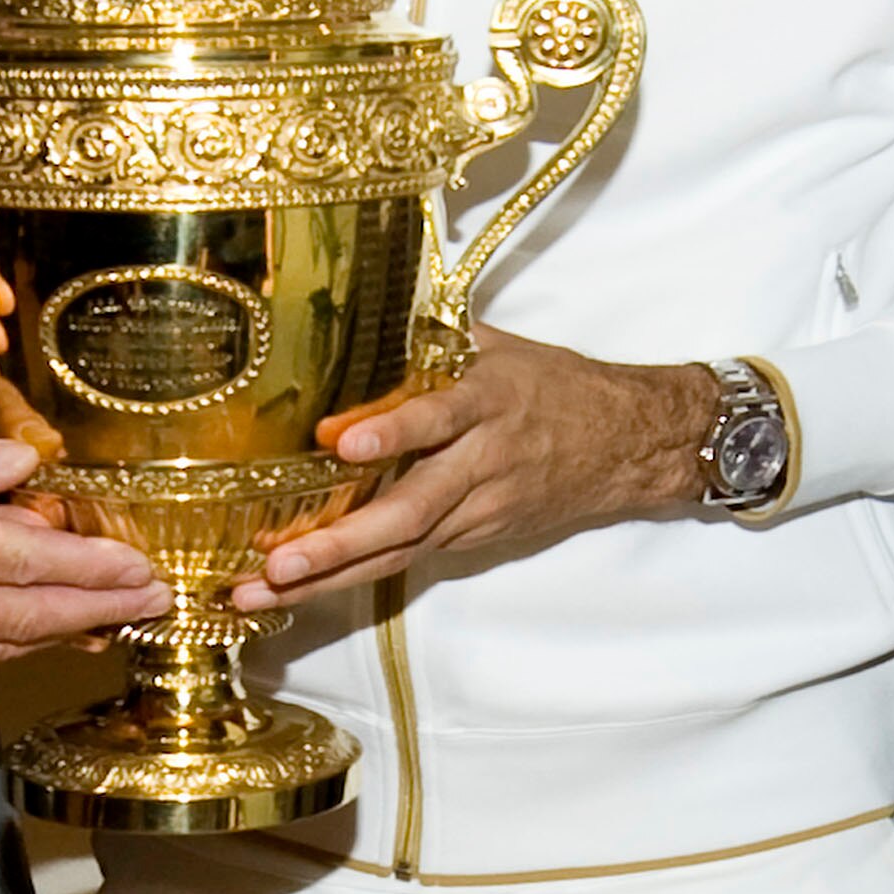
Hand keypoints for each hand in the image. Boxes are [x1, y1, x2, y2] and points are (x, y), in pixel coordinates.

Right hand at [0, 420, 170, 662]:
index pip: (16, 562)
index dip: (87, 569)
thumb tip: (21, 468)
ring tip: (116, 617)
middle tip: (153, 601)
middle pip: (19, 618)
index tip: (138, 564)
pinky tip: (42, 628)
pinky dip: (10, 641)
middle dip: (95, 611)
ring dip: (62, 633)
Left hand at [232, 329, 715, 612]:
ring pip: (401, 549)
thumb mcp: (499, 347)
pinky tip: (297, 589)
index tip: (340, 440)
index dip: (393, 430)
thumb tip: (360, 304)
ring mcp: (478, 510)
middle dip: (341, 542)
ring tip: (265, 589)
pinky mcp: (474, 537)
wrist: (628, 444)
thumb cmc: (555, 387)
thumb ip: (432, 335)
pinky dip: (352, 575)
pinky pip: (406, 558)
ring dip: (331, 575)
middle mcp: (482, 464)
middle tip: (280, 563)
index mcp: (490, 402)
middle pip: (410, 510)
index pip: (438, 417)